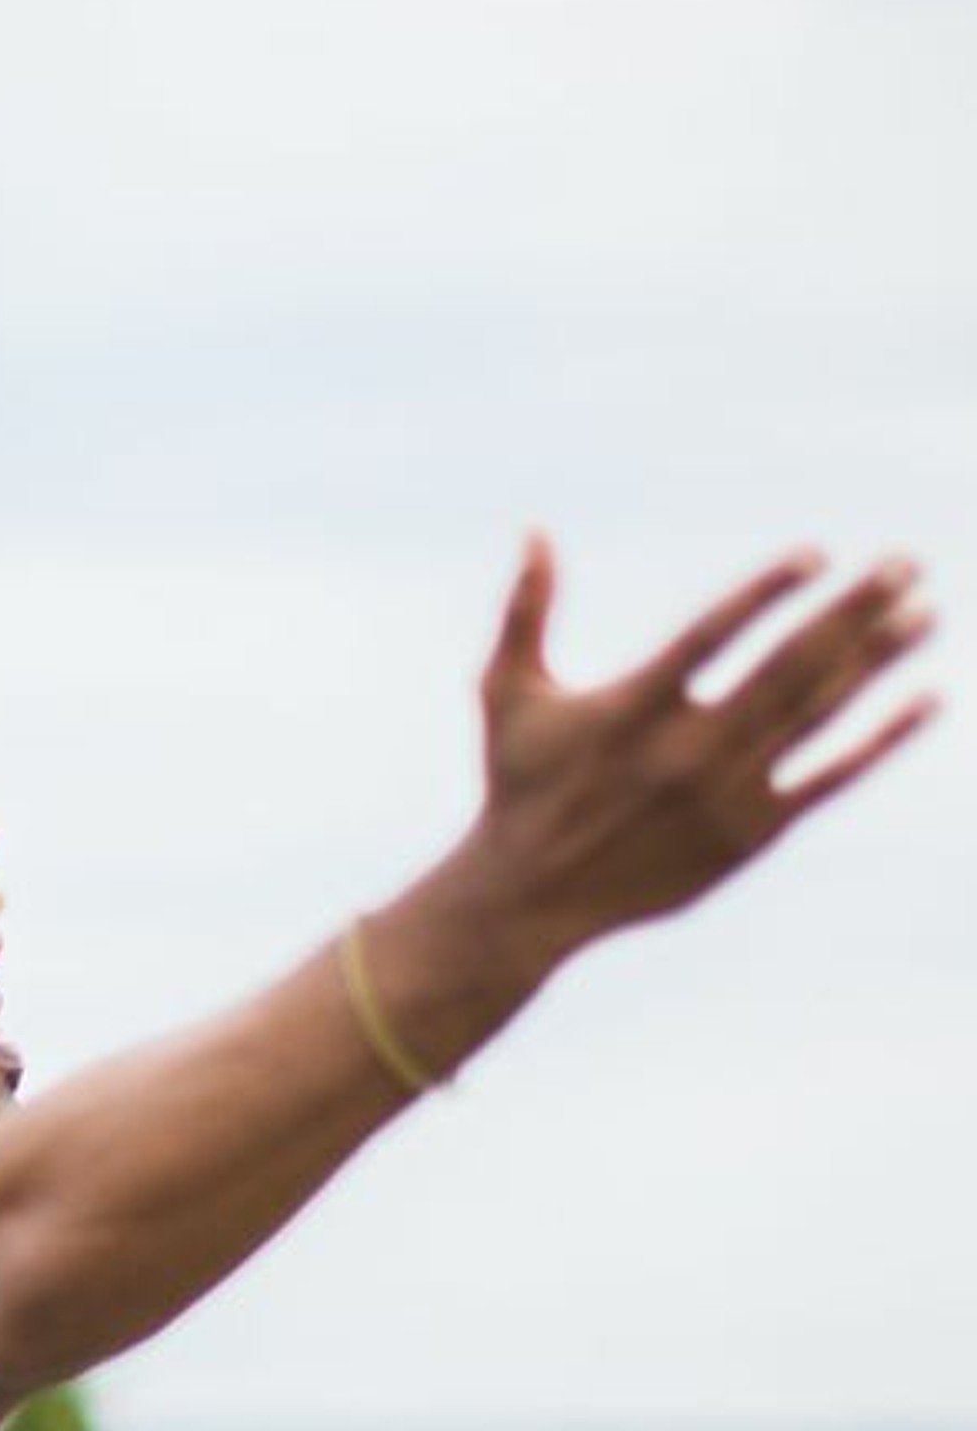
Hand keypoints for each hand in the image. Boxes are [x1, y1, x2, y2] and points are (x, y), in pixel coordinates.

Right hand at [463, 536, 937, 956]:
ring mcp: (722, 794)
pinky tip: (926, 698)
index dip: (766, 591)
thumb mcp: (503, 696)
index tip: (817, 554)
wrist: (529, 900)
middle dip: (853, 607)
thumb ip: (524, 612)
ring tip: (924, 612)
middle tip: (903, 562)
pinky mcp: (750, 836)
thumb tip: (534, 529)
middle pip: (788, 664)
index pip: (712, 634)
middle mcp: (683, 749)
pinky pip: (831, 777)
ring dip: (879, 658)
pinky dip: (882, 738)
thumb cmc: (517, 787)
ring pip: (818, 712)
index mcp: (630, 708)